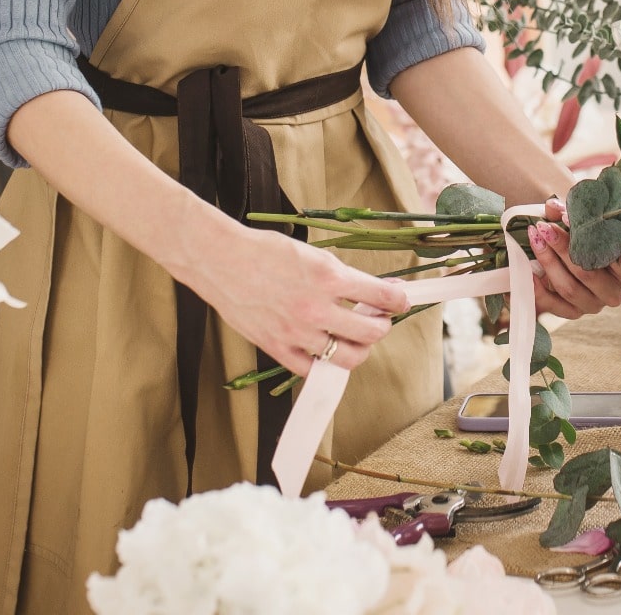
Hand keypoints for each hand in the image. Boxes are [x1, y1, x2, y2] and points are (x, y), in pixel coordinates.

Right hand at [175, 224, 408, 375]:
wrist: (220, 260)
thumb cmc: (265, 251)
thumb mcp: (312, 254)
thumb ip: (342, 276)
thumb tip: (371, 291)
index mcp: (329, 277)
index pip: (382, 297)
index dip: (399, 300)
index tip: (400, 301)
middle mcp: (317, 308)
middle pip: (371, 333)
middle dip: (382, 326)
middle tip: (378, 319)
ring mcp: (297, 332)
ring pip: (348, 357)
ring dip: (360, 348)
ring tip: (355, 337)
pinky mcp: (277, 347)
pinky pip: (313, 369)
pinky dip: (326, 363)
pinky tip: (326, 350)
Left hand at [526, 203, 620, 318]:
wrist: (572, 259)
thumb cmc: (585, 240)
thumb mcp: (583, 225)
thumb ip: (571, 214)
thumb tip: (553, 207)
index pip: (616, 256)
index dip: (591, 236)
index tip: (567, 217)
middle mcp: (614, 293)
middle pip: (587, 272)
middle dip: (563, 248)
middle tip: (544, 227)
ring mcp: (593, 305)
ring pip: (569, 288)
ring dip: (548, 262)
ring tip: (535, 240)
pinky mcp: (573, 313)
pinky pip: (553, 305)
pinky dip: (538, 289)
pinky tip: (528, 271)